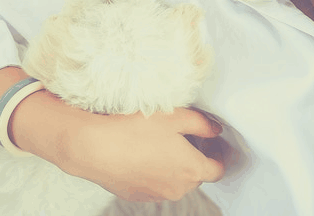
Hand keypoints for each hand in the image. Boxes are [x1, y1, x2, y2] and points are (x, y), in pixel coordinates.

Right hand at [63, 107, 226, 202]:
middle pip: (196, 175)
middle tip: (181, 137)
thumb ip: (202, 123)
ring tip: (156, 144)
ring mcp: (158, 195)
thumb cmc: (136, 130)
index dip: (217, 155)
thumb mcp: (175, 116)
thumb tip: (215, 130)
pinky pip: (154, 185)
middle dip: (193, 158)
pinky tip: (140, 155)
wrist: (96, 148)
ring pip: (174, 181)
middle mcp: (178, 189)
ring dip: (172, 167)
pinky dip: (153, 173)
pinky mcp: (138, 196)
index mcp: (192, 169)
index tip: (210, 142)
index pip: (218, 170)